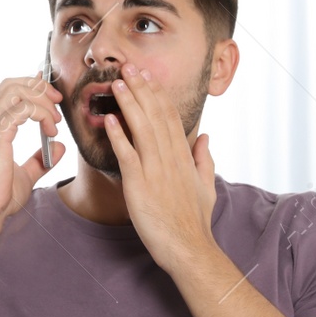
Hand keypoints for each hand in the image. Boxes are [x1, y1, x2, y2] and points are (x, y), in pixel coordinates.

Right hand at [0, 72, 64, 233]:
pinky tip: (50, 131)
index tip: (52, 99)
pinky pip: (24, 107)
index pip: (6, 91)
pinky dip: (42, 114)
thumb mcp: (25, 175)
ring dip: (43, 101)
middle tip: (58, 103)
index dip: (31, 86)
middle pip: (11, 83)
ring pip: (18, 90)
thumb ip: (39, 160)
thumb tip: (59, 147)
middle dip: (39, 88)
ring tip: (55, 121)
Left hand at [103, 64, 218, 271]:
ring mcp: (155, 171)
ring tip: (116, 83)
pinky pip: (127, 155)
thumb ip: (204, 159)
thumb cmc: (194, 222)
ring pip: (141, 129)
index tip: (148, 77)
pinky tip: (109, 119)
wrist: (189, 248)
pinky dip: (118, 136)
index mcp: (184, 157)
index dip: (157, 95)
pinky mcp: (140, 185)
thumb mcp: (206, 186)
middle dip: (141, 89)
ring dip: (128, 104)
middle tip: (128, 68)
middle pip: (155, 116)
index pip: (170, 117)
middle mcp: (170, 159)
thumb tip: (204, 136)